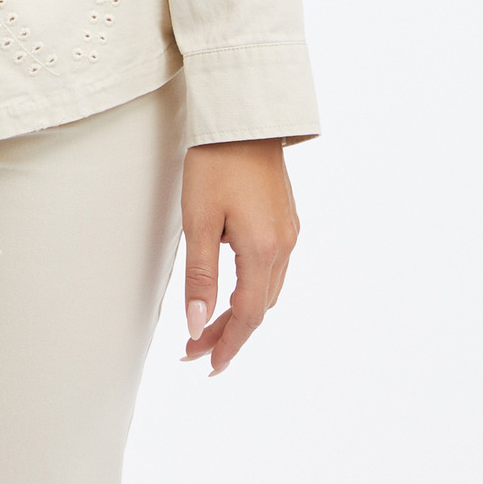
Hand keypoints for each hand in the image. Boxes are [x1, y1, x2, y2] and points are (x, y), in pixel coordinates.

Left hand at [179, 139, 299, 375]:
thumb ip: (200, 276)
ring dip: (239, 312)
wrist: (244, 118)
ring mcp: (289, 232)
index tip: (206, 366)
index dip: (227, 345)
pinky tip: (230, 289)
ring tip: (206, 326)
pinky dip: (250, 288)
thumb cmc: (216, 163)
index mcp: (263, 250)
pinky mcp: (286, 220)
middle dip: (228, 333)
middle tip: (194, 351)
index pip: (247, 316)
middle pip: (259, 308)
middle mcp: (284, 246)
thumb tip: (198, 325)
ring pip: (267, 289)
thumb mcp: (198, 220)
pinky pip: (272, 268)